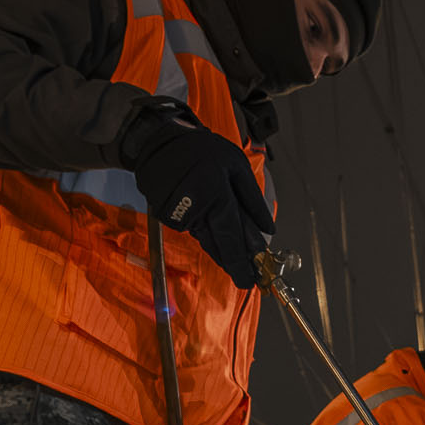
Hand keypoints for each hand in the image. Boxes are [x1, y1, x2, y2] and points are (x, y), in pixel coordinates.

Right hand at [118, 101, 270, 286]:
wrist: (157, 143)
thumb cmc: (200, 150)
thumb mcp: (235, 164)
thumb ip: (252, 199)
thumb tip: (267, 229)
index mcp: (215, 191)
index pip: (231, 234)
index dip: (241, 261)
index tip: (251, 280)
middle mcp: (195, 206)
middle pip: (217, 245)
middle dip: (233, 264)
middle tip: (245, 279)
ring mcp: (178, 214)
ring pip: (206, 240)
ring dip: (221, 249)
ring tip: (233, 256)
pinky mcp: (168, 217)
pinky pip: (194, 231)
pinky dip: (206, 233)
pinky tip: (212, 229)